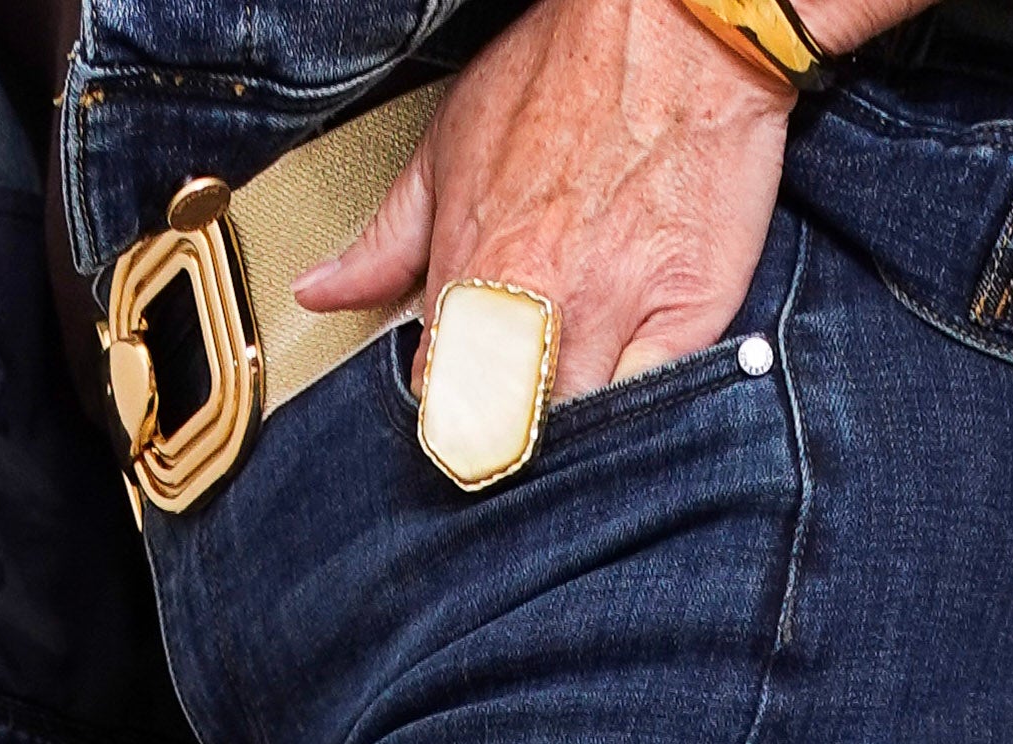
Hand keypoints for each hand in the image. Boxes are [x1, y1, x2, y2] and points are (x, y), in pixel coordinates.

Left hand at [291, 0, 792, 397]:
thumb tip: (321, 291)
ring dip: (576, 419)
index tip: (468, 392)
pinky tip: (635, 365)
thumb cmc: (563, 73)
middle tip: (526, 390)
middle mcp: (539, 307)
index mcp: (471, 275)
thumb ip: (385, 240)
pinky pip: (657, 401)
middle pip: (512, 434)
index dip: (452, 407)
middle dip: (513, 427)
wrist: (672, 27)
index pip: (441, 400)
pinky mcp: (691, 316)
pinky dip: (644, 402)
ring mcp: (618, 316)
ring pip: (583, 428)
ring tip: (582, 369)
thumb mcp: (447, 145)